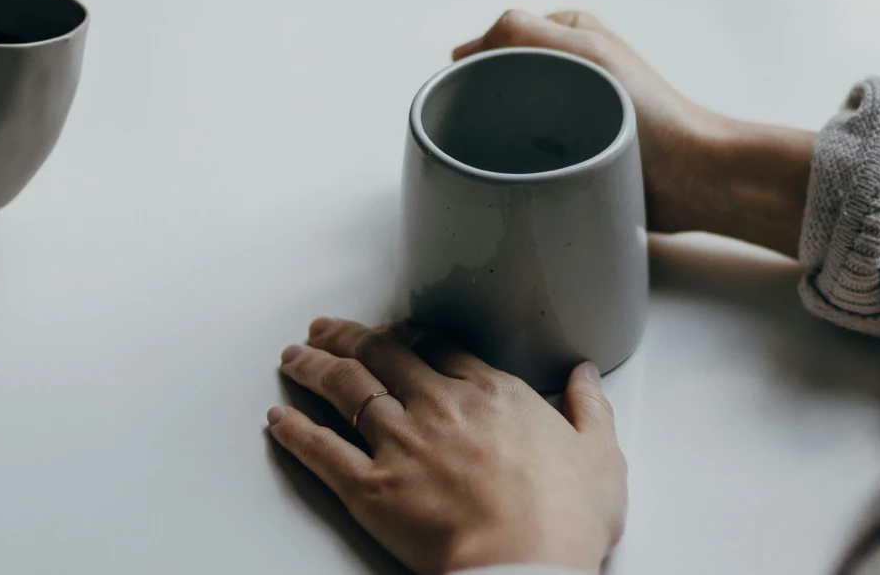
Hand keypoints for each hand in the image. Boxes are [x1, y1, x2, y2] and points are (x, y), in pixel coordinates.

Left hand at [268, 318, 625, 573]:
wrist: (525, 563)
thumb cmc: (564, 518)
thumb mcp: (601, 456)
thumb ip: (590, 409)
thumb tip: (586, 376)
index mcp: (492, 394)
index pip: (439, 348)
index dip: (409, 335)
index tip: (395, 331)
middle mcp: (439, 406)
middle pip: (382, 355)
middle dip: (349, 336)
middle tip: (327, 327)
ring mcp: (400, 443)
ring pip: (345, 389)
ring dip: (314, 367)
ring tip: (294, 355)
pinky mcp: (370, 487)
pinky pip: (320, 450)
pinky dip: (295, 431)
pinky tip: (278, 418)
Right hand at [454, 10, 816, 255]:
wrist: (692, 177)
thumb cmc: (651, 113)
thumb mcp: (587, 52)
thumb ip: (524, 32)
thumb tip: (466, 50)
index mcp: (569, 35)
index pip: (497, 41)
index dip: (477, 67)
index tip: (470, 97)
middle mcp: (568, 70)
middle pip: (499, 83)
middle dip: (485, 106)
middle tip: (483, 133)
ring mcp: (570, 113)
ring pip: (509, 122)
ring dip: (500, 140)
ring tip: (503, 158)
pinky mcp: (574, 154)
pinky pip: (528, 155)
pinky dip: (517, 164)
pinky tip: (516, 177)